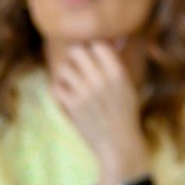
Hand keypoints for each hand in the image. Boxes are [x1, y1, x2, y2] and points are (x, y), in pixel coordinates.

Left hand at [49, 42, 149, 184]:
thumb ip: (118, 64)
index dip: (93, 49)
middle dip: (76, 57)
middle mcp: (100, 79)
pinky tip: (66, 94)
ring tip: (71, 81)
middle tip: (79, 67)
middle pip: (77, 51)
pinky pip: (56, 86)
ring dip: (66, 73)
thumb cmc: (125, 115)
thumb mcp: (128, 87)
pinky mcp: (72, 105)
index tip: (93, 57)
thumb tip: (114, 40)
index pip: (98, 45)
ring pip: (63, 68)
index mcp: (118, 73)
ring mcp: (85, 92)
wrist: (119, 144)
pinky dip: (58, 89)